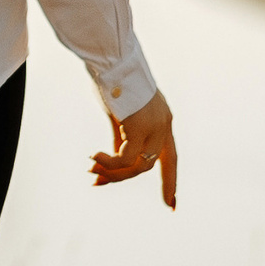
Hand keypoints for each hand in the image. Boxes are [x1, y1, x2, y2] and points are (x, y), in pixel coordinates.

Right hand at [91, 89, 177, 205]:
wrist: (111, 60)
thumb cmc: (112, 82)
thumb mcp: (121, 115)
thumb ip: (122, 138)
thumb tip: (115, 163)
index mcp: (162, 121)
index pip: (170, 158)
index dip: (170, 181)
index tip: (172, 205)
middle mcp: (163, 125)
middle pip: (149, 164)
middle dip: (123, 178)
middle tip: (96, 181)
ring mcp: (154, 126)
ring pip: (138, 166)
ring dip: (113, 171)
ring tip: (92, 167)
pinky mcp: (140, 126)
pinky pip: (125, 158)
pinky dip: (109, 163)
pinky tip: (94, 157)